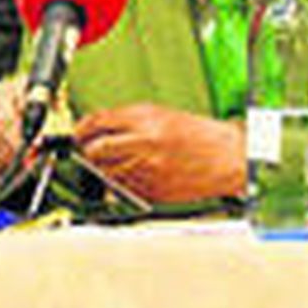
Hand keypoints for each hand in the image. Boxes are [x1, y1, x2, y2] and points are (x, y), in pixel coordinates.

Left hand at [73, 103, 244, 204]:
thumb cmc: (201, 136)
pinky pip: (124, 189)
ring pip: (107, 173)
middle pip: (96, 150)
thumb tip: (101, 129)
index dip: (82, 128)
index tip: (78, 133)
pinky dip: (121, 184)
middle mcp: (145, 143)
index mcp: (147, 119)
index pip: (99, 121)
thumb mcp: (163, 115)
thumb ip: (131, 121)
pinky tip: (132, 177)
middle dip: (87, 152)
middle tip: (87, 152)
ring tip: (111, 165)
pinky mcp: (153, 191)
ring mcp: (148, 169)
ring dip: (103, 170)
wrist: (230, 159)